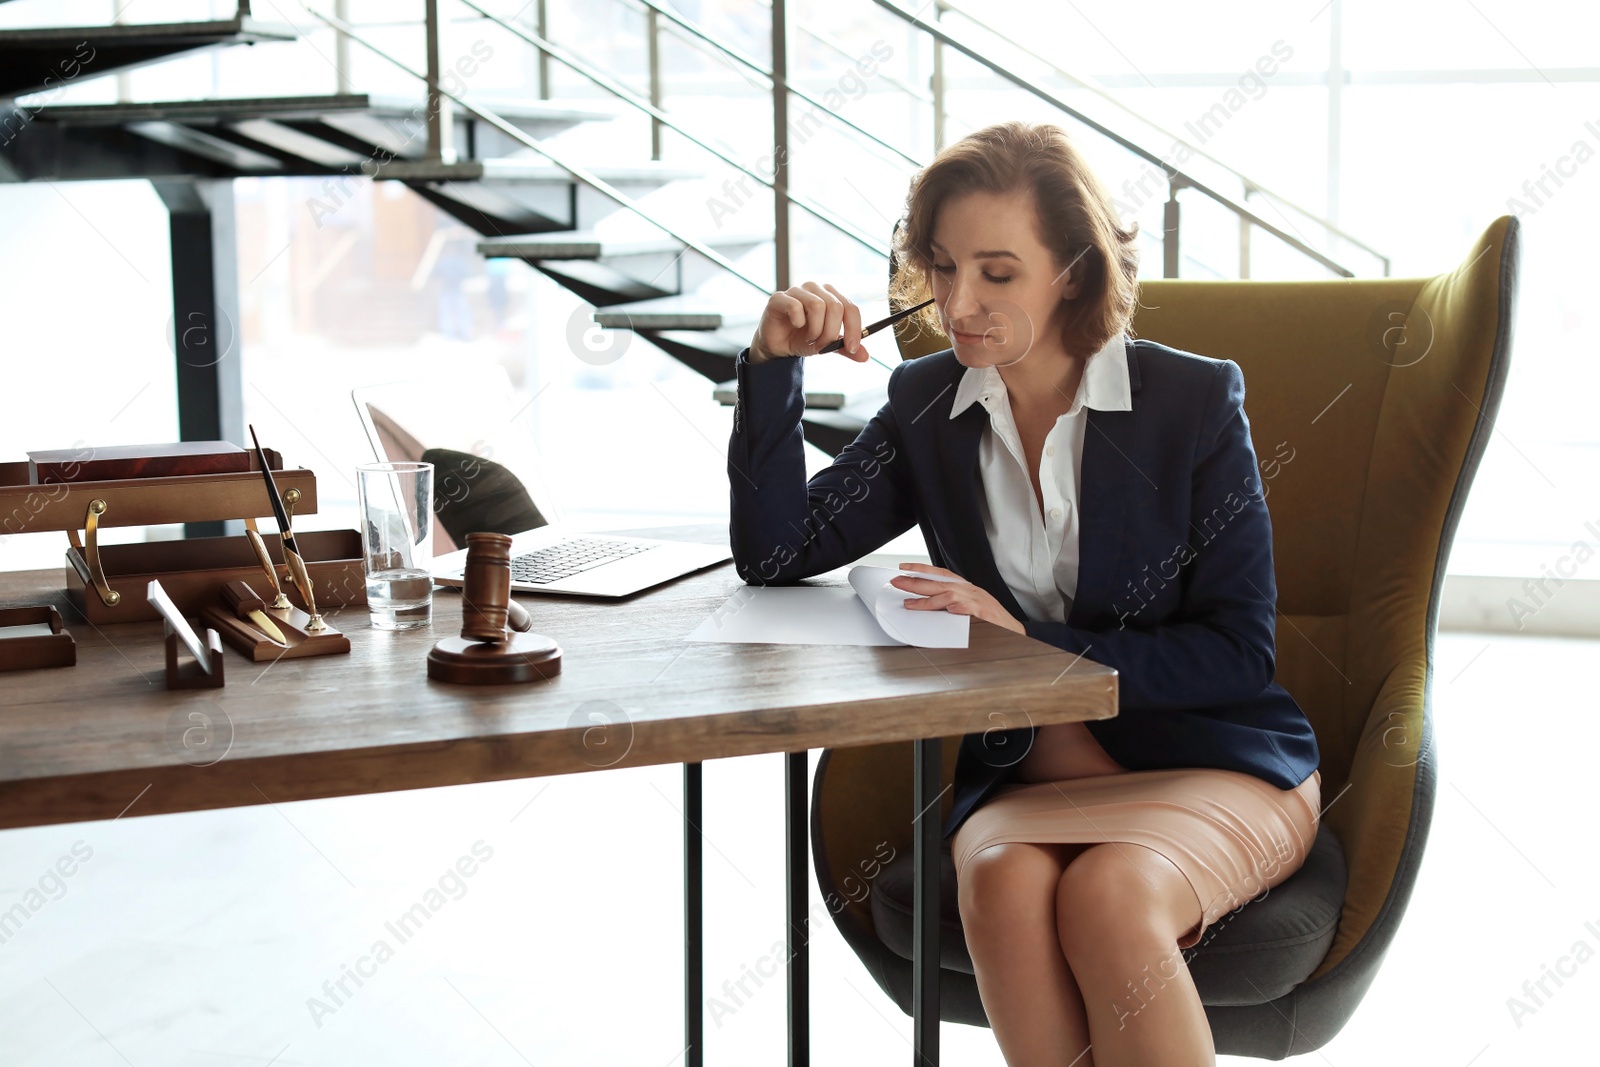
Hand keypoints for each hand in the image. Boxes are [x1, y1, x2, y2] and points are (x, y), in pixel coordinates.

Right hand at [748, 281, 869, 363]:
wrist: (778, 347)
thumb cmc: (802, 340)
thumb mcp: (828, 346)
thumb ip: (845, 349)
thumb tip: (865, 356)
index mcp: (831, 296)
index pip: (850, 308)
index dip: (854, 329)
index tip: (852, 348)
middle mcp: (816, 289)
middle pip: (835, 307)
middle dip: (831, 332)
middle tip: (822, 345)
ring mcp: (797, 291)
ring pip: (818, 306)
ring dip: (815, 330)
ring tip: (809, 338)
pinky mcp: (779, 298)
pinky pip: (795, 307)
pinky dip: (799, 322)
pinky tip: (795, 327)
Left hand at [889, 562, 1024, 633]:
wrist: (1016, 634)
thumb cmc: (993, 624)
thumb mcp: (971, 610)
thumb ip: (952, 607)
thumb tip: (929, 607)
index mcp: (967, 589)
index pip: (942, 575)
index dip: (922, 570)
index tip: (904, 568)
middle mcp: (971, 591)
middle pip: (939, 582)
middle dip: (915, 581)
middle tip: (896, 581)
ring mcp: (977, 600)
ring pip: (946, 595)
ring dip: (925, 599)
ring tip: (908, 603)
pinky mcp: (981, 612)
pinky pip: (962, 607)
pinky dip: (951, 607)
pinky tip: (939, 609)